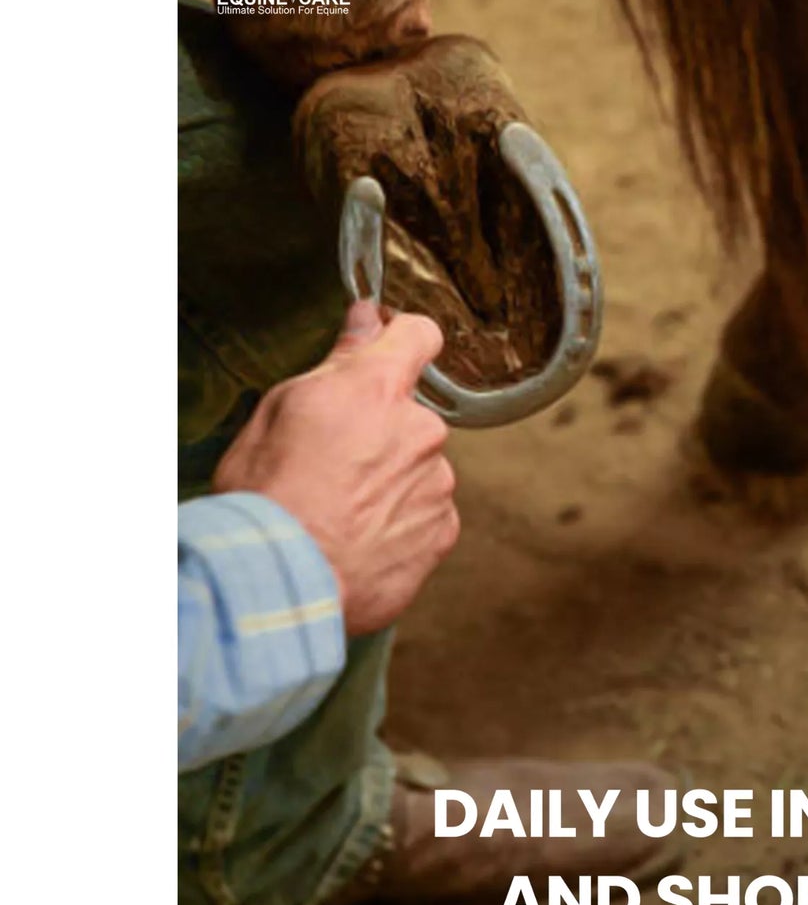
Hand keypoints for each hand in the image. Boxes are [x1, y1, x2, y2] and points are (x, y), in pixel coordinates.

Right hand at [214, 302, 458, 635]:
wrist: (283, 584)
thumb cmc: (267, 498)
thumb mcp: (279, 412)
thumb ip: (335, 362)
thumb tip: (367, 321)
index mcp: (377, 390)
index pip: (419, 335)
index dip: (403, 338)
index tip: (387, 349)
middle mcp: (420, 430)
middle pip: (410, 415)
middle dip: (379, 431)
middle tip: (330, 465)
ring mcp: (437, 483)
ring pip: (418, 467)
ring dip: (390, 481)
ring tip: (338, 513)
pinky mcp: (443, 531)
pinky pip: (425, 513)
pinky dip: (399, 523)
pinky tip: (358, 540)